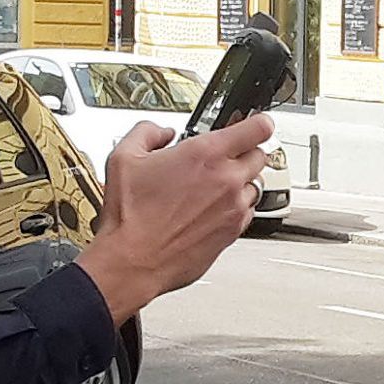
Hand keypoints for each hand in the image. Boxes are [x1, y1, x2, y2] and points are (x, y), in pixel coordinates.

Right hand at [75, 115, 269, 321]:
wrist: (133, 260)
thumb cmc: (130, 216)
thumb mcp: (124, 157)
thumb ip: (147, 132)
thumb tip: (161, 132)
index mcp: (206, 154)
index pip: (257, 128)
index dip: (259, 122)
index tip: (256, 123)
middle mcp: (227, 180)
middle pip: (260, 156)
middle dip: (244, 152)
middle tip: (224, 157)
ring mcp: (234, 208)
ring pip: (255, 186)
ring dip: (240, 182)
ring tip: (212, 187)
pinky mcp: (233, 233)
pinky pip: (247, 213)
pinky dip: (235, 208)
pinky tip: (210, 210)